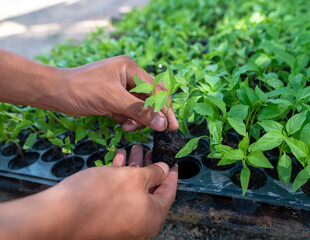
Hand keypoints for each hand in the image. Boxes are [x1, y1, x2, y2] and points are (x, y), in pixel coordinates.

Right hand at [0, 145, 177, 239]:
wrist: (60, 215)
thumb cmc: (101, 196)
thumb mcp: (134, 178)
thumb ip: (153, 173)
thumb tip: (163, 169)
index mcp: (153, 216)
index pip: (169, 191)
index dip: (171, 173)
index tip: (172, 161)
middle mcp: (140, 223)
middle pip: (150, 190)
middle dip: (150, 167)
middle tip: (150, 151)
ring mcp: (123, 222)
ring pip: (134, 190)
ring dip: (134, 169)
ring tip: (134, 149)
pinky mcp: (106, 217)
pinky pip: (119, 194)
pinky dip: (120, 177)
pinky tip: (118, 159)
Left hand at [57, 56, 178, 130]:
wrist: (55, 93)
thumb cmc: (81, 90)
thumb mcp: (112, 100)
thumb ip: (139, 111)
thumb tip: (162, 124)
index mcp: (130, 68)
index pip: (156, 89)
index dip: (165, 107)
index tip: (172, 125)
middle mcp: (129, 75)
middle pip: (151, 97)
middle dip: (151, 114)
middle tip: (158, 130)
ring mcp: (122, 86)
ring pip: (141, 106)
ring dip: (137, 118)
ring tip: (126, 126)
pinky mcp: (115, 96)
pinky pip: (129, 110)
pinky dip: (127, 118)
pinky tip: (118, 121)